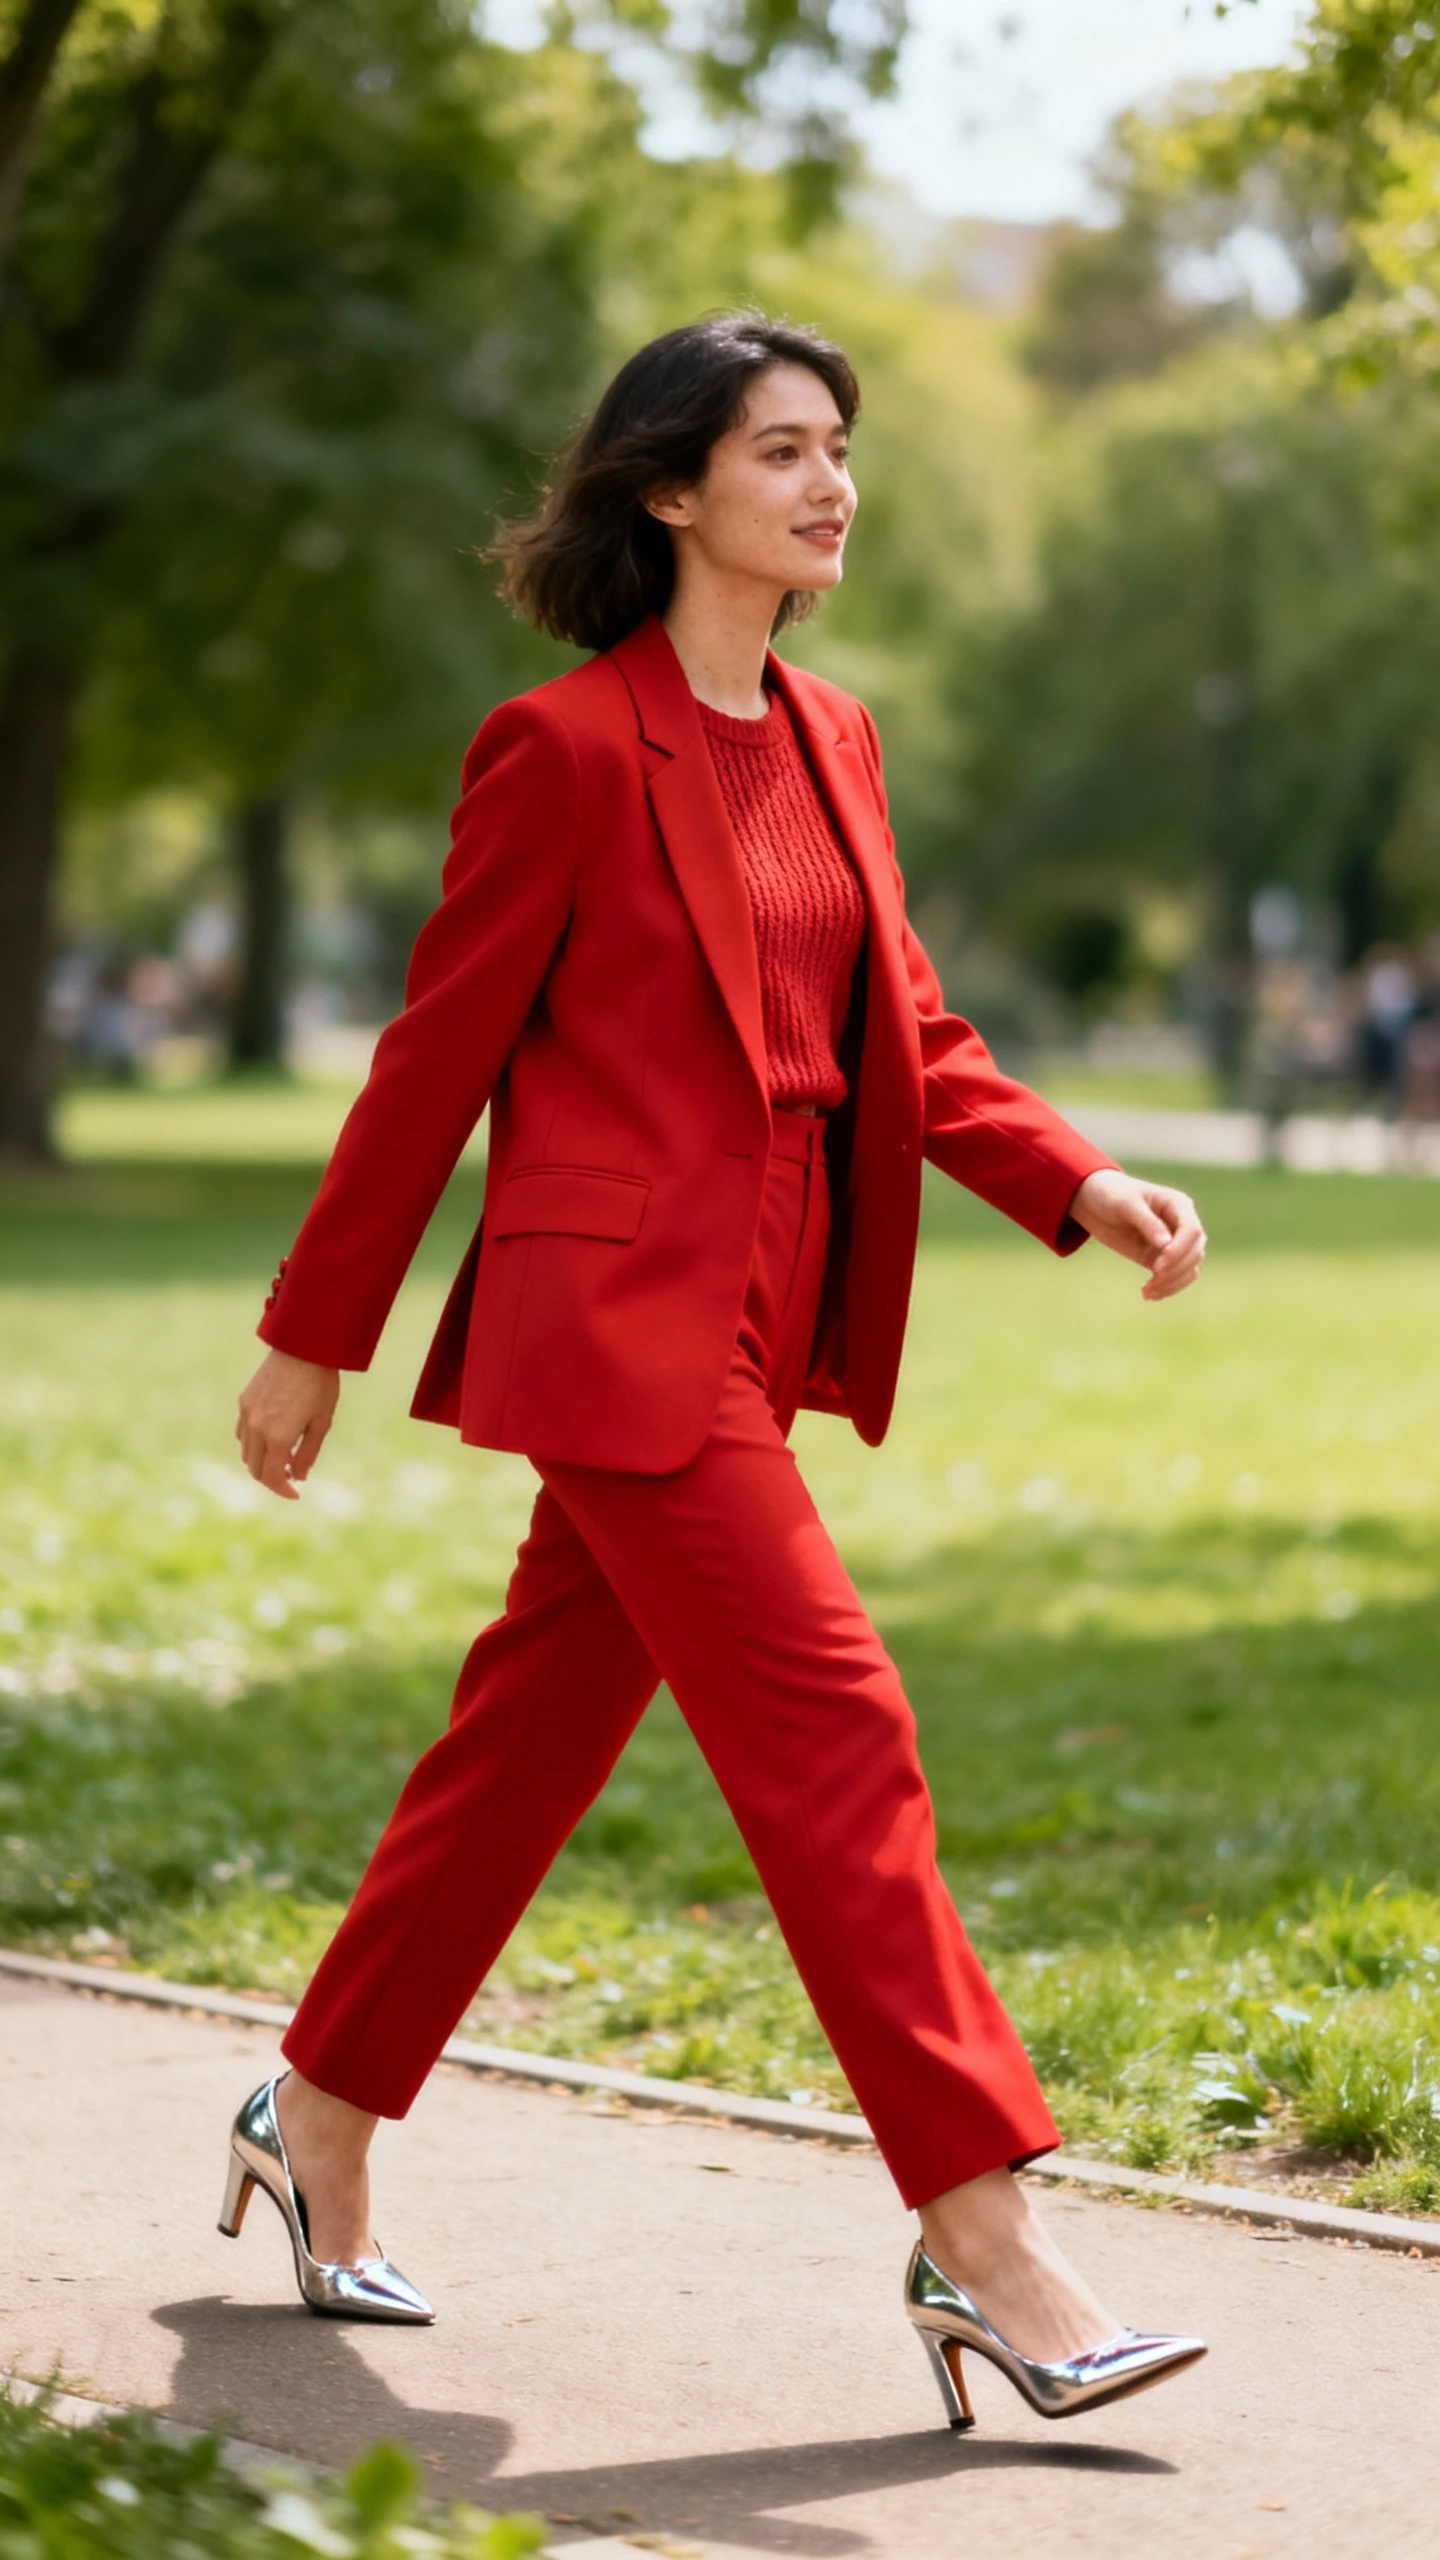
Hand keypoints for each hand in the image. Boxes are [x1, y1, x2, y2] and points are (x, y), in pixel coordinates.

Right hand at [236, 1349, 340, 1499]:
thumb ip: (307, 1454)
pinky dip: (253, 1444)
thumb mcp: (321, 1423)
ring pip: (245, 1452)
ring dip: (261, 1462)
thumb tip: (298, 1477)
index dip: (283, 1490)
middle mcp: (256, 1428)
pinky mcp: (244, 1401)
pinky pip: (242, 1432)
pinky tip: (271, 1437)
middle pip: (254, 1469)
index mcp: (277, 1437)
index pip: (271, 1477)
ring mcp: (247, 1414)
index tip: (295, 1493)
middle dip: (271, 1479)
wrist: (303, 1348)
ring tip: (284, 1456)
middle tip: (290, 1477)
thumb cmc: (319, 1385)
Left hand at [1068, 1169, 1205, 1301]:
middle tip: (1151, 1281)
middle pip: (1195, 1252)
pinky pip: (1176, 1276)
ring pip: (1190, 1268)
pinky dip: (1167, 1288)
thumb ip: (1146, 1222)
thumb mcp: (1126, 1204)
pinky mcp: (1162, 1258)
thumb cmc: (1111, 1194)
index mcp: (1178, 1205)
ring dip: (1173, 1283)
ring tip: (1147, 1292)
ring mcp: (1174, 1243)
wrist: (1095, 1201)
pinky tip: (1148, 1294)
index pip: (1192, 1231)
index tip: (1158, 1267)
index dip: (1179, 1251)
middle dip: (1176, 1270)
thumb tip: (1166, 1244)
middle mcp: (1181, 1224)